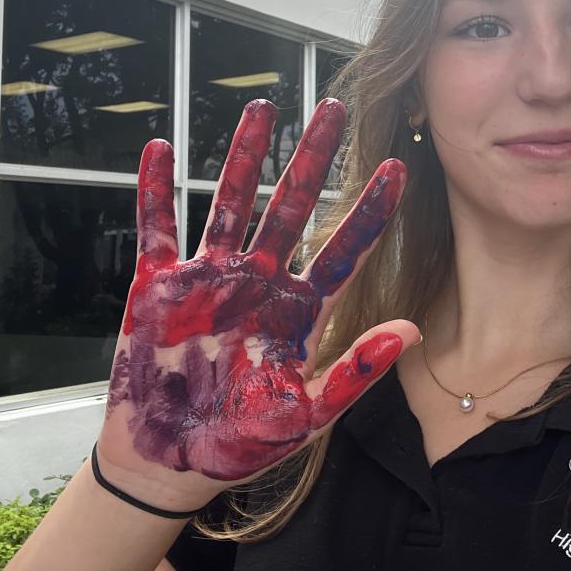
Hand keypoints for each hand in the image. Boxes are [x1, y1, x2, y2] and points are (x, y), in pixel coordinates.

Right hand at [99, 98, 416, 509]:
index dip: (371, 209)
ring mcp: (208, 279)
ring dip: (243, 157)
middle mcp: (259, 282)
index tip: (399, 166)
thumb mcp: (307, 415)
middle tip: (333, 106)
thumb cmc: (243, 444)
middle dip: (312, 157)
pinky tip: (161, 148)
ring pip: (230, 202)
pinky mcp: (158, 287)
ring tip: (262, 107)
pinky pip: (158, 228)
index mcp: (300, 309)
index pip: (345, 247)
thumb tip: (414, 331)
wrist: (172, 464)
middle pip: (292, 206)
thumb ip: (356, 371)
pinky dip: (156, 190)